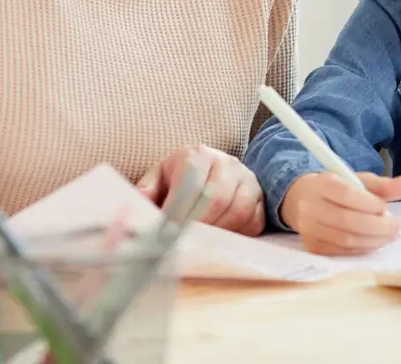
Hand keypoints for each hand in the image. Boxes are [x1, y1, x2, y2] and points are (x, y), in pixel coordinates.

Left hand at [136, 146, 264, 235]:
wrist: (212, 169)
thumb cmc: (181, 177)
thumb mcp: (160, 176)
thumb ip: (147, 188)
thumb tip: (140, 202)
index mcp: (198, 155)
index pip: (191, 183)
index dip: (179, 211)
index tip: (168, 232)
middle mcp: (225, 162)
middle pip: (217, 198)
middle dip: (199, 226)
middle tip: (183, 244)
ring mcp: (246, 179)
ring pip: (238, 210)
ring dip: (219, 232)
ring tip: (201, 244)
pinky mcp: (260, 197)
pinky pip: (254, 221)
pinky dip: (238, 234)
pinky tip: (222, 239)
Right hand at [280, 171, 400, 255]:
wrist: (302, 200)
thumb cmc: (336, 189)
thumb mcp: (358, 181)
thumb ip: (385, 185)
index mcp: (322, 183)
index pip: (346, 194)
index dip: (369, 204)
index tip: (385, 208)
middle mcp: (311, 206)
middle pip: (347, 220)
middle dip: (378, 226)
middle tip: (396, 226)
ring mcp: (310, 229)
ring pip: (346, 240)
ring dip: (373, 240)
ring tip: (389, 235)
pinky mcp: (312, 247)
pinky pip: (342, 252)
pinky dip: (362, 249)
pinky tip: (373, 242)